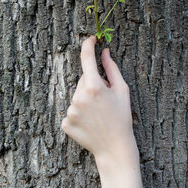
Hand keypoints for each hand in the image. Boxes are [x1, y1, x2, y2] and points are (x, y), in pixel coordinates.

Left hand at [61, 35, 135, 162]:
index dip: (88, 45)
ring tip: (97, 113)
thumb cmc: (122, 118)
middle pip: (82, 80)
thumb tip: (104, 51)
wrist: (114, 148)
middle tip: (104, 99)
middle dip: (92, 83)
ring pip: (76, 95)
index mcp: (94, 87)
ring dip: (85, 99)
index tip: (91, 39)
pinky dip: (79, 112)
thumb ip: (111, 68)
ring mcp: (70, 111)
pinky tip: (90, 122)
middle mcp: (78, 97)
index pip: (86, 58)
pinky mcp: (65, 123)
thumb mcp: (122, 90)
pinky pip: (71, 110)